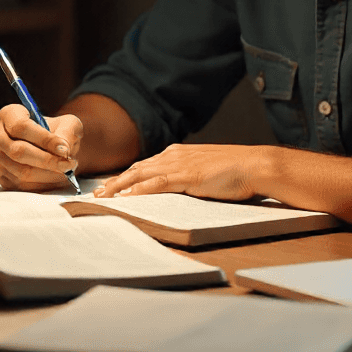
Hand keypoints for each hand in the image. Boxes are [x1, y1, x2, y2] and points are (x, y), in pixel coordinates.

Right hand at [0, 104, 81, 191]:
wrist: (52, 148)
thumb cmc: (58, 131)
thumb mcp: (67, 123)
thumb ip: (68, 132)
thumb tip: (63, 150)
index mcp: (9, 115)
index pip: (21, 127)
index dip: (44, 139)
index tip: (64, 149)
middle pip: (18, 151)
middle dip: (47, 160)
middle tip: (69, 164)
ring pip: (21, 171)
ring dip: (48, 174)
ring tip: (66, 170)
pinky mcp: (2, 178)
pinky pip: (23, 186)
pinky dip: (44, 184)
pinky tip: (57, 178)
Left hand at [92, 143, 261, 202]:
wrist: (254, 165)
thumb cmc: (236, 171)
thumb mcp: (206, 171)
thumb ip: (189, 176)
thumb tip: (180, 187)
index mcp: (178, 153)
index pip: (145, 165)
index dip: (125, 176)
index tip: (110, 186)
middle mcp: (174, 155)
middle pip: (136, 169)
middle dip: (114, 182)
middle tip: (97, 195)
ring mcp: (180, 164)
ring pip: (140, 174)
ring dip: (118, 186)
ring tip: (103, 198)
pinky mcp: (187, 176)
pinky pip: (156, 183)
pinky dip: (138, 189)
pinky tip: (126, 197)